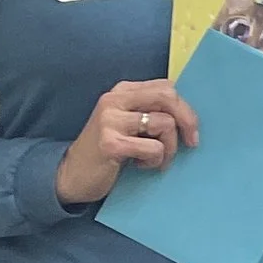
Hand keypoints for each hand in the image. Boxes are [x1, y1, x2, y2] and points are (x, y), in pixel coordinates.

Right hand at [55, 78, 196, 205]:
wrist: (71, 175)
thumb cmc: (108, 151)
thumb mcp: (128, 123)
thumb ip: (150, 111)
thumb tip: (189, 115)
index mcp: (122, 91)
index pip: (165, 87)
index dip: (185, 108)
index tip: (190, 129)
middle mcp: (114, 100)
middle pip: (168, 97)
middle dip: (187, 120)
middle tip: (191, 142)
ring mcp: (110, 120)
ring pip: (165, 124)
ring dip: (169, 148)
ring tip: (154, 159)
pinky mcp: (110, 143)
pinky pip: (154, 148)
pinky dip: (154, 160)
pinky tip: (138, 165)